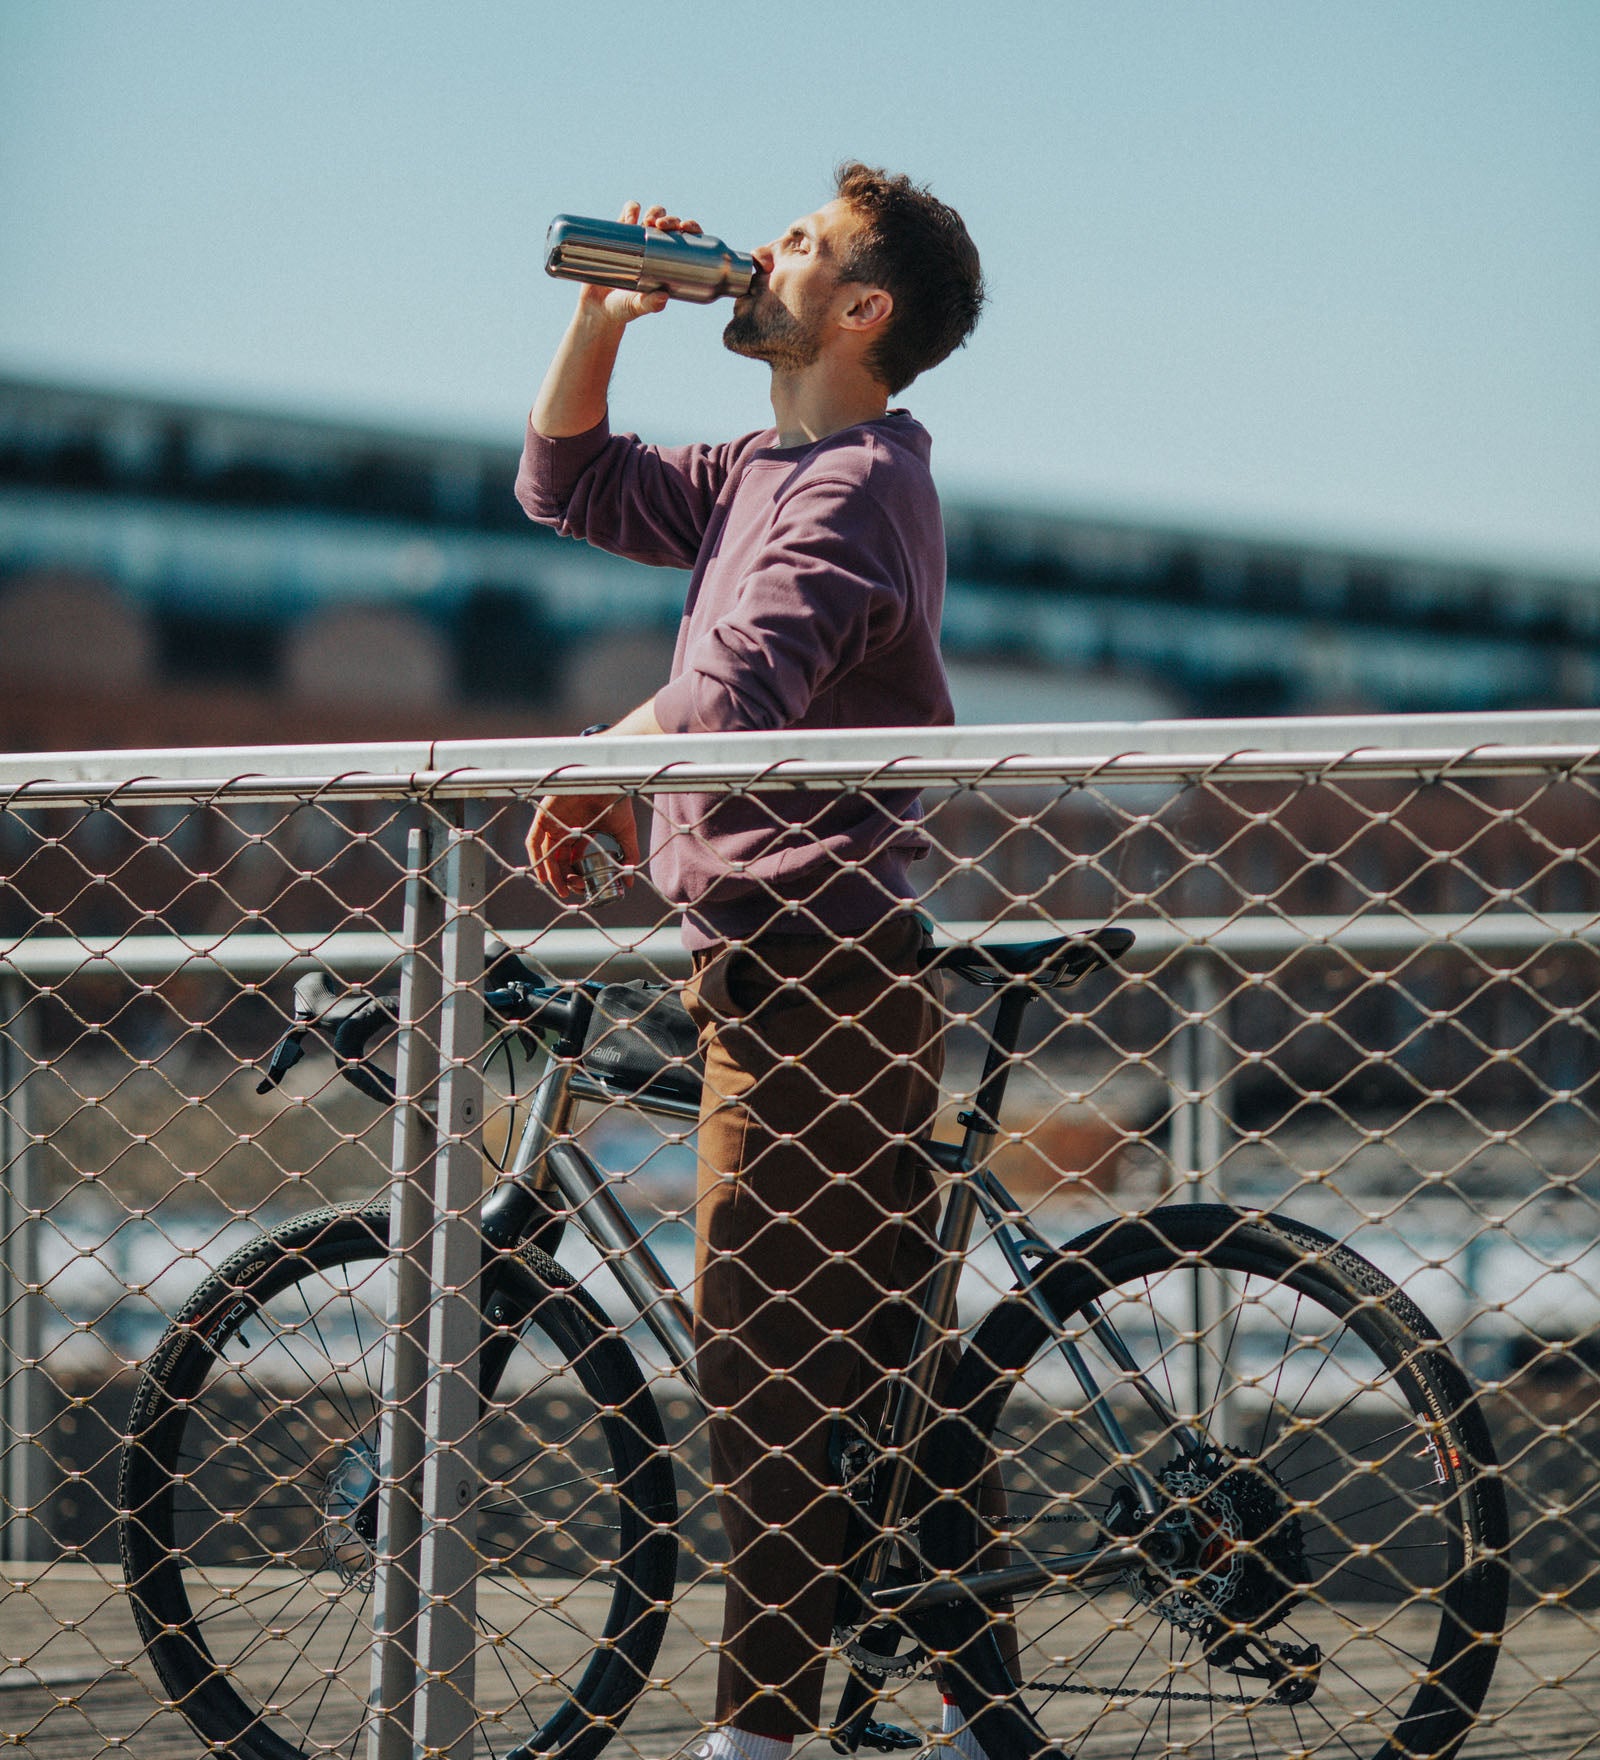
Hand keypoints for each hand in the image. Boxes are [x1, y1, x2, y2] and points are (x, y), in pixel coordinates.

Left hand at [526, 792, 640, 898]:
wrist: (608, 780)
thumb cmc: (617, 801)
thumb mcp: (625, 833)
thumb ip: (628, 856)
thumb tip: (630, 883)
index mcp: (580, 833)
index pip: (573, 860)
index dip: (577, 875)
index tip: (584, 887)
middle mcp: (564, 829)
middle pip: (558, 860)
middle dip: (564, 878)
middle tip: (572, 891)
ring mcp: (553, 822)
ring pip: (546, 854)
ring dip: (551, 873)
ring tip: (561, 889)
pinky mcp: (544, 815)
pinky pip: (534, 840)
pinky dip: (537, 859)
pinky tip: (544, 876)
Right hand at [578, 201, 703, 324]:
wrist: (597, 308)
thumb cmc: (623, 309)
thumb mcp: (637, 307)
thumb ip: (650, 304)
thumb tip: (663, 297)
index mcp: (668, 262)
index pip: (686, 240)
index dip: (691, 228)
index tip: (685, 228)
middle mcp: (655, 248)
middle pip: (670, 224)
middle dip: (669, 219)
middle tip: (660, 227)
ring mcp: (637, 239)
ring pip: (652, 215)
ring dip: (654, 212)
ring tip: (647, 222)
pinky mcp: (618, 234)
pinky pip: (627, 214)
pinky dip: (631, 209)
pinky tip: (633, 213)